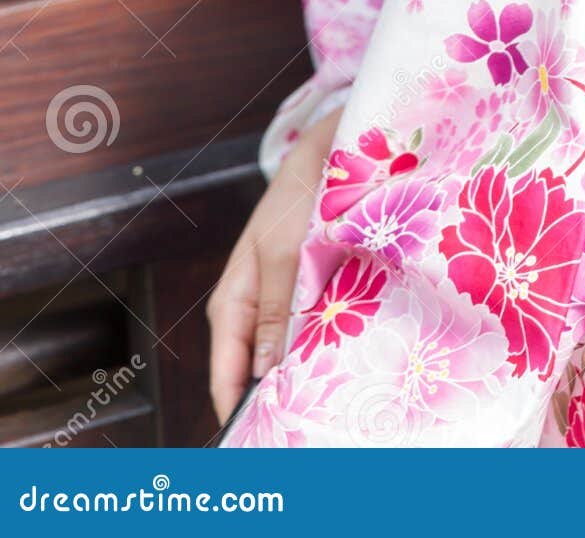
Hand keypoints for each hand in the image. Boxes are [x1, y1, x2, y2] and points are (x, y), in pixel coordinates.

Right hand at [206, 107, 341, 427]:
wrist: (336, 148)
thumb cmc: (301, 193)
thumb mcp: (283, 253)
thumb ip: (274, 312)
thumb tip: (265, 374)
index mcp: (233, 302)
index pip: (226, 374)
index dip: (238, 412)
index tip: (259, 447)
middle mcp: (254, 308)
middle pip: (256, 372)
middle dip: (274, 403)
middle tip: (304, 438)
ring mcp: (282, 300)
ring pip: (287, 356)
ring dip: (304, 378)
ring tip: (328, 413)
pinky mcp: (309, 291)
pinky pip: (311, 333)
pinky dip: (323, 351)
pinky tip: (349, 368)